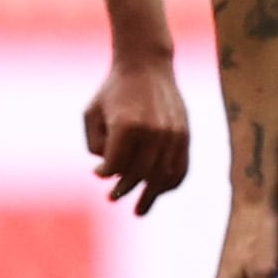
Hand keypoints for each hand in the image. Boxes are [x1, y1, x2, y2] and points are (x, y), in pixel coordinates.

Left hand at [84, 47, 192, 214]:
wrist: (146, 66)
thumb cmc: (112, 91)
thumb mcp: (92, 114)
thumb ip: (95, 144)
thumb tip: (108, 171)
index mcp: (128, 126)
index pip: (116, 165)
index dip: (105, 174)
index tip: (98, 174)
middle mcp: (154, 132)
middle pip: (140, 174)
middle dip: (125, 189)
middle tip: (113, 198)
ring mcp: (173, 134)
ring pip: (163, 176)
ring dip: (151, 195)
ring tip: (139, 211)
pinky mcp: (185, 135)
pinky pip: (181, 168)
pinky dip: (171, 184)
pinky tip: (159, 193)